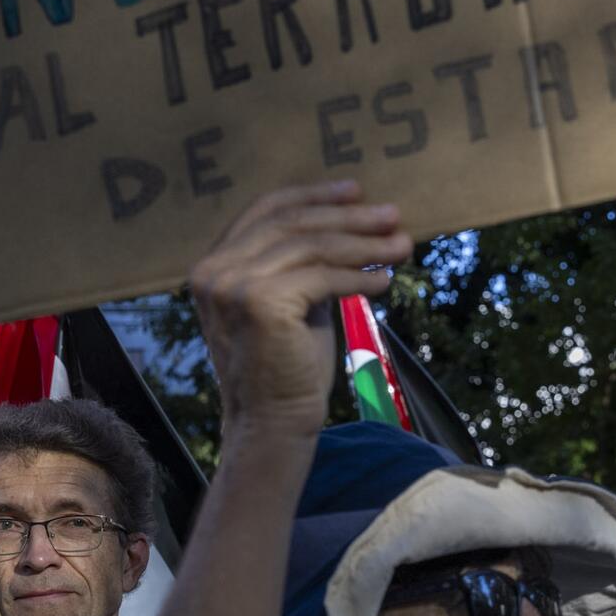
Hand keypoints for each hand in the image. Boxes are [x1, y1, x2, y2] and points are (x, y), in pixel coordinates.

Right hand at [189, 182, 408, 440]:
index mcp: (213, 264)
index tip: (356, 191)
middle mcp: (214, 270)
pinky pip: (322, 276)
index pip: (266, 211)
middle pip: (293, 224)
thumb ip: (301, 261)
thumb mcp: (289, 300)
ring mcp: (232, 286)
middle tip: (394, 215)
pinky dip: (358, 275)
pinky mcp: (260, 303)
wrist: (272, 423)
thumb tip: (353, 221)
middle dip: (349, 217)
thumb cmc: (286, 366)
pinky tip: (385, 280)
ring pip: (312, 247)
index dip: (314, 196)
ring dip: (365, 244)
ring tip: (402, 245)